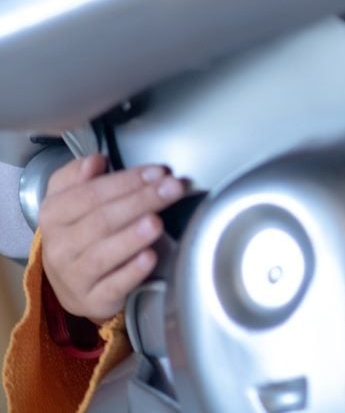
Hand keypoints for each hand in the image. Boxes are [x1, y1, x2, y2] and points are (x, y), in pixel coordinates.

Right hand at [39, 154, 185, 322]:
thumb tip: (94, 161)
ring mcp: (74, 277)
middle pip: (102, 220)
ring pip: (102, 255)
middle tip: (172, 188)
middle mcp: (59, 247)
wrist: (75, 282)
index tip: (158, 171)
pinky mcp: (92, 301)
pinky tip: (150, 258)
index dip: (126, 181)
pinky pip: (112, 287)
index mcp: (54, 215)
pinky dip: (132, 272)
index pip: (90, 194)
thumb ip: (78, 174)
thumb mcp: (72, 198)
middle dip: (141, 201)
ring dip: (132, 237)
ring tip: (156, 222)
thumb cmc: (83, 232)